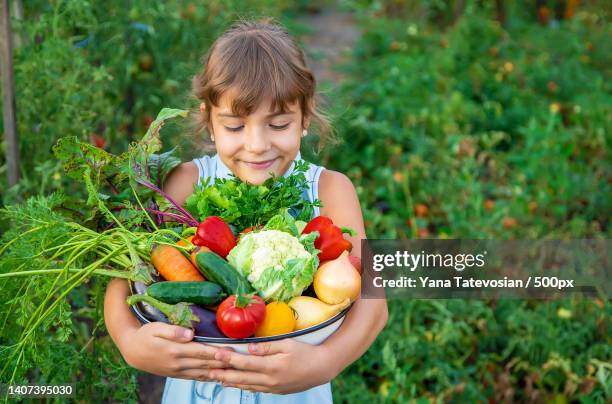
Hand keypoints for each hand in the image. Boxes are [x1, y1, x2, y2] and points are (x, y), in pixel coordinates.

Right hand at [119, 322, 229, 380]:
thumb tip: (189, 334)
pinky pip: (196, 377)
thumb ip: (173, 331)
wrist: (132, 351)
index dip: (217, 352)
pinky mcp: (177, 374)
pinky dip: (208, 377)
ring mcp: (178, 371)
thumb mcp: (156, 328)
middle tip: (240, 360)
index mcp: (175, 350)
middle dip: (224, 362)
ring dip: (219, 371)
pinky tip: (219, 376)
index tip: (232, 351)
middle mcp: (178, 363)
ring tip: (235, 369)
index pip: (201, 351)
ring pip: (203, 372)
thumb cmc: (146, 335)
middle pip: (206, 363)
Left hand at [209, 339, 335, 393]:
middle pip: (242, 377)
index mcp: (272, 366)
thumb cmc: (306, 352)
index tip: (216, 354)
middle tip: (209, 370)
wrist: (322, 368)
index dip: (229, 358)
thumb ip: (267, 347)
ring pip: (247, 385)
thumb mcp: (288, 344)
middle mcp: (270, 379)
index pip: (245, 362)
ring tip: (217, 378)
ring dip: (231, 381)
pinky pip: (256, 389)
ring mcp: (272, 387)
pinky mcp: (276, 390)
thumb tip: (250, 348)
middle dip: (224, 373)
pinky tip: (236, 383)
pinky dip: (244, 386)